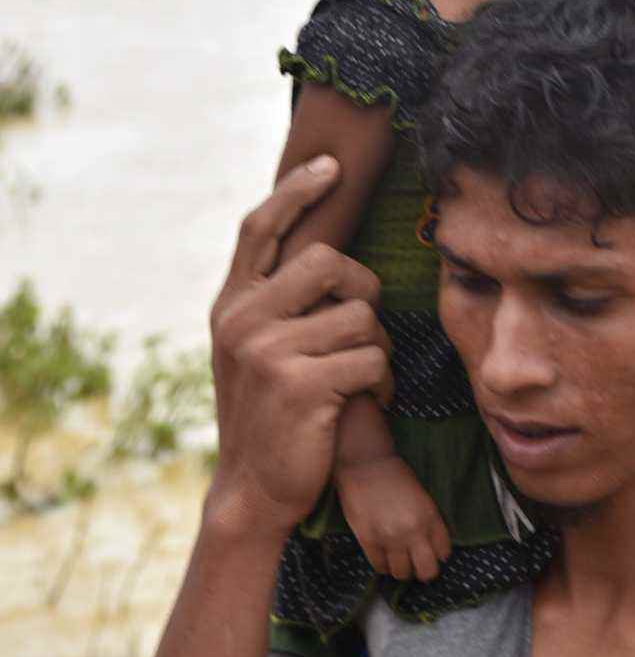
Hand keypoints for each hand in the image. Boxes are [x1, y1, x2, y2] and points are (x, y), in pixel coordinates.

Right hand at [208, 156, 392, 539]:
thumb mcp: (253, 349)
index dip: (297, 191)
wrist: (254, 490)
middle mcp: (241, 320)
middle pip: (329, 262)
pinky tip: (367, 404)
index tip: (330, 166)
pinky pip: (372, 359)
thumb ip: (274, 301)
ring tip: (360, 379)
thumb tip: (324, 250)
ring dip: (376, 349)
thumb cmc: (270, 414)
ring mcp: (267, 351)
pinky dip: (382, 384)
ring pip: (360, 317)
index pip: (260, 228)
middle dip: (363, 292)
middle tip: (363, 329)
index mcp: (231, 304)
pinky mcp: (299, 385)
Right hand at [336, 455, 451, 582]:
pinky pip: (380, 566)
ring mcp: (390, 538)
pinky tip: (383, 557)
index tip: (432, 554)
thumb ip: (428, 521)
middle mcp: (413, 531)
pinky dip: (383, 565)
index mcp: (430, 517)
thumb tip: (429, 545)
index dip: (438, 555)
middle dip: (424, 572)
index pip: (443, 552)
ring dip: (402, 570)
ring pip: (402, 573)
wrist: (366, 464)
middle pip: (427, 571)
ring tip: (398, 562)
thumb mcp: (422, 497)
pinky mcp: (369, 540)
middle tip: (418, 567)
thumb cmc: (395, 475)